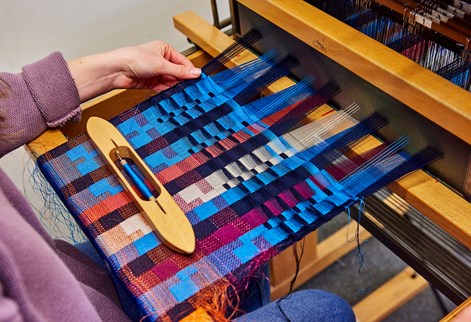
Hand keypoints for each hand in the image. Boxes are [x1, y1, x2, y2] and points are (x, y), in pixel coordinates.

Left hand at [67, 41, 200, 101]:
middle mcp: (161, 60)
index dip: (190, 71)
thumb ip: (179, 71)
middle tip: (193, 89)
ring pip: (172, 81)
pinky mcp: (152, 83)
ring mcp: (156, 72)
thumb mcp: (161, 64)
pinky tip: (175, 96)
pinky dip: (169, 92)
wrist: (117, 70)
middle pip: (178, 72)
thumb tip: (196, 73)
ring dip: (177, 88)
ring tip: (185, 94)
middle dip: (184, 81)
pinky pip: (164, 88)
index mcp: (164, 50)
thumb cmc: (134, 59)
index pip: (183, 61)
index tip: (198, 80)